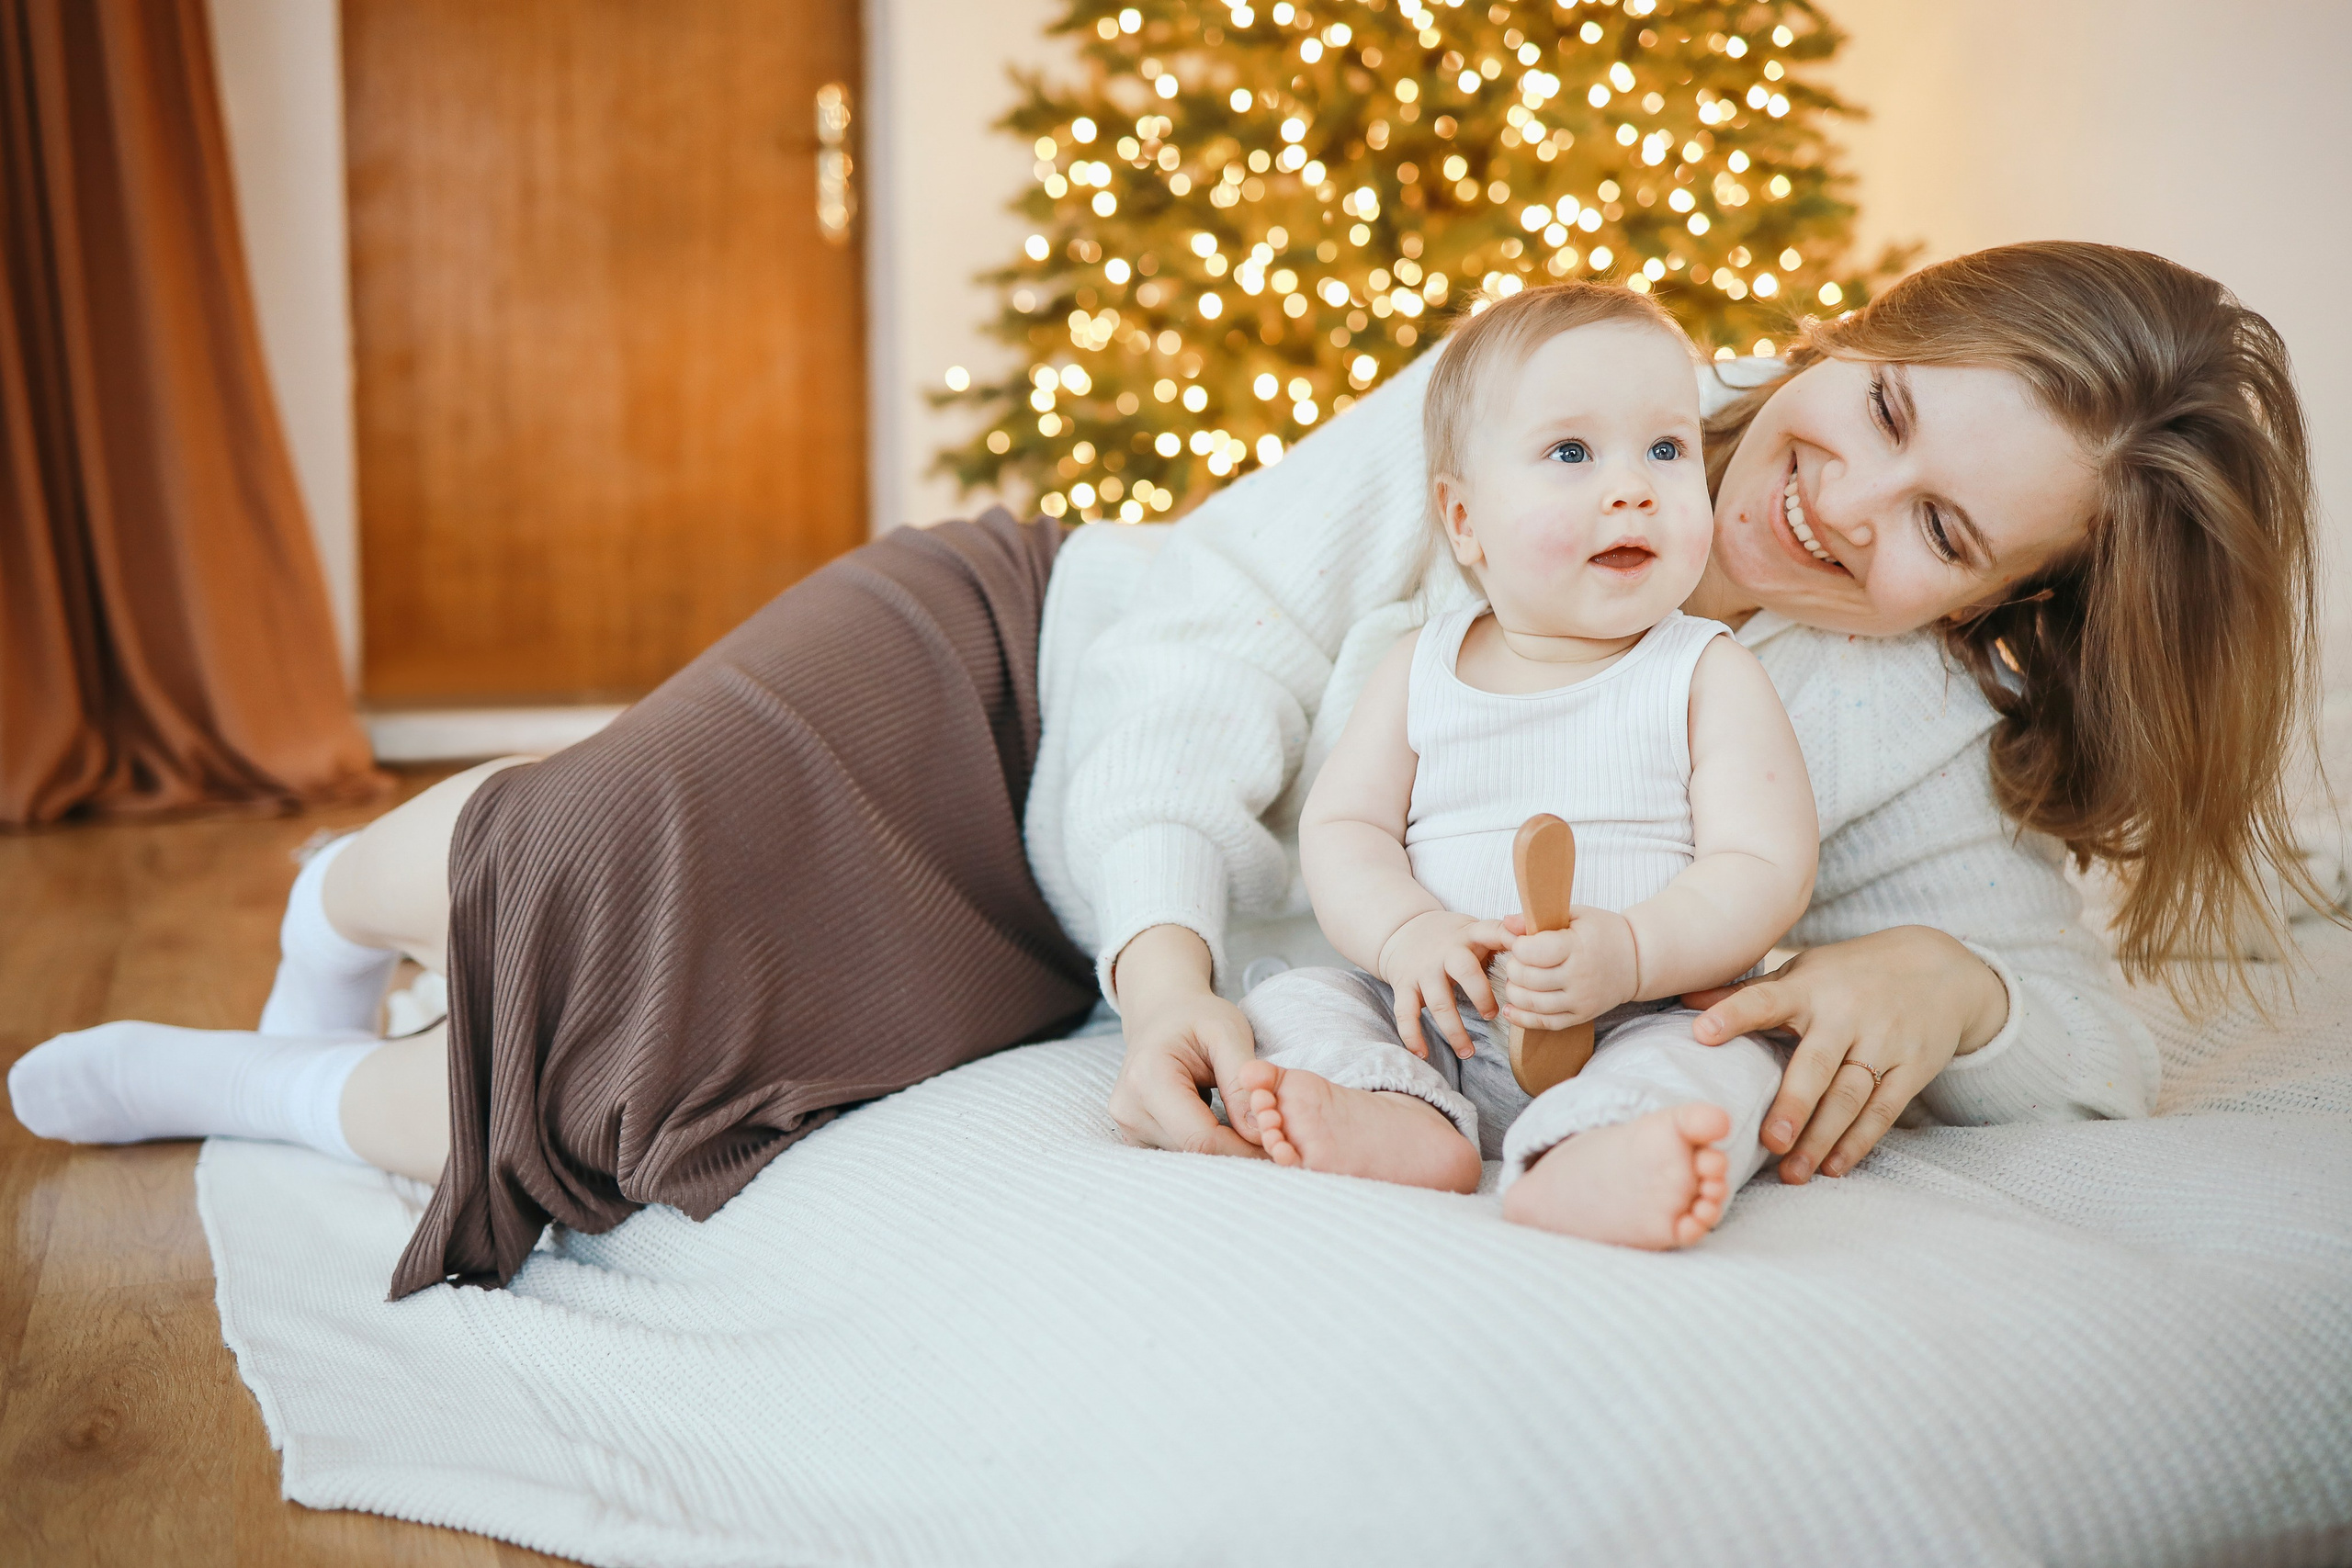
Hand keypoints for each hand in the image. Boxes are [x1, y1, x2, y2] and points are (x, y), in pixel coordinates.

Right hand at [1108, 925, 1266, 1158]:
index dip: (1244, 1149)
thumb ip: (1242, 1081)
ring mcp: (1127, 1125)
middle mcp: (1128, 1108)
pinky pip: (1178, 1154)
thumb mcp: (1228, 1033)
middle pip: (1194, 1153)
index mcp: (1147, 1079)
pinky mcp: (1133, 1135)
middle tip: (1272, 1138)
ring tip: (1245, 1125)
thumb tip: (1260, 1133)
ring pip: (1189, 1158)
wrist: (1161, 1013)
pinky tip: (1220, 1126)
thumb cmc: (1196, 1017)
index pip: (1202, 1138)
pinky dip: (1205, 1146)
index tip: (1279, 1146)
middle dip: (1237, 1151)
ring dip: (1223, 1150)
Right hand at [1375, 910, 1510, 1059]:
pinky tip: (1422, 1054)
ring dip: (1454, 1030)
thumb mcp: (1476, 930)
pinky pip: (1405, 1013)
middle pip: (1464, 971)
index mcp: (1470, 935)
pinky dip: (1412, 1035)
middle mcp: (1445, 951)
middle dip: (1481, 995)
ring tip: (1469, 1052)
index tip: (1525, 955)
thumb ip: (1504, 940)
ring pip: (1439, 1002)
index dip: (1510, 940)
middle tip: (1492, 1016)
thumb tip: (1546, 955)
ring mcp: (1423, 970)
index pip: (1493, 932)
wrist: (1403, 930)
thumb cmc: (1453, 938)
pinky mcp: (1404, 986)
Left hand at [1495, 907, 1638, 1030]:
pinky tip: (1510, 1009)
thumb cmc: (1603, 932)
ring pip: (1532, 1003)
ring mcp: (1580, 1000)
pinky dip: (1522, 1019)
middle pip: (1528, 978)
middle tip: (1516, 960)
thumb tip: (1506, 923)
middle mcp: (1579, 977)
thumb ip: (1539, 918)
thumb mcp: (1576, 915)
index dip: (1517, 946)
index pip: (1531, 952)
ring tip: (1515, 980)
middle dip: (1513, 968)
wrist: (1637, 961)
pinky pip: (1545, 1024)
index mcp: (1576, 947)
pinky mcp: (1580, 1017)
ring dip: (1514, 992)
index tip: (1521, 942)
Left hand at [1682, 926, 2006, 1184]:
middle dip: (1794, 1104)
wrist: (1940, 968)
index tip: (1701, 1034)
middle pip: (1816, 1064)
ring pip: (1850, 1096)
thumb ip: (1748, 992)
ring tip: (1794, 1171)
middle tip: (1771, 1142)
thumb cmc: (1850, 975)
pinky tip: (1835, 1166)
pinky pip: (1884, 1109)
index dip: (1732, 1014)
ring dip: (1822, 1138)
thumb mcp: (1803, 973)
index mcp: (1808, 988)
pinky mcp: (1913, 1066)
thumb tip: (1682, 995)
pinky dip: (1859, 1141)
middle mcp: (1845, 1014)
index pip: (1764, 999)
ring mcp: (1884, 1041)